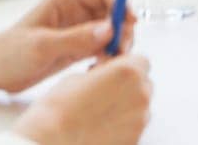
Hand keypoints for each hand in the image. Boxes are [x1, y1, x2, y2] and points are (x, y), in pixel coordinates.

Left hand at [0, 0, 135, 93]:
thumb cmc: (9, 52)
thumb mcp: (42, 45)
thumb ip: (75, 38)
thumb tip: (108, 30)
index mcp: (66, 0)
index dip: (121, 2)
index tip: (130, 19)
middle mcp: (76, 13)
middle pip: (113, 12)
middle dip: (123, 28)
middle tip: (122, 49)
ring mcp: (79, 31)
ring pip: (111, 32)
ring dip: (118, 45)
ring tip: (109, 62)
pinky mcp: (78, 49)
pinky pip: (103, 49)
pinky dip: (109, 57)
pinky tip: (101, 68)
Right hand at [14, 55, 152, 144]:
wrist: (53, 142)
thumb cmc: (60, 108)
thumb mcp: (80, 76)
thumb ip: (104, 71)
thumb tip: (110, 71)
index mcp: (129, 72)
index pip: (141, 61)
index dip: (126, 65)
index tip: (113, 71)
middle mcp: (140, 95)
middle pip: (144, 84)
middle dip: (129, 86)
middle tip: (106, 92)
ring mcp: (140, 121)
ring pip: (140, 107)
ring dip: (127, 106)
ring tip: (100, 113)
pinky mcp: (135, 140)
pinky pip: (134, 127)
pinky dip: (123, 125)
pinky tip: (101, 128)